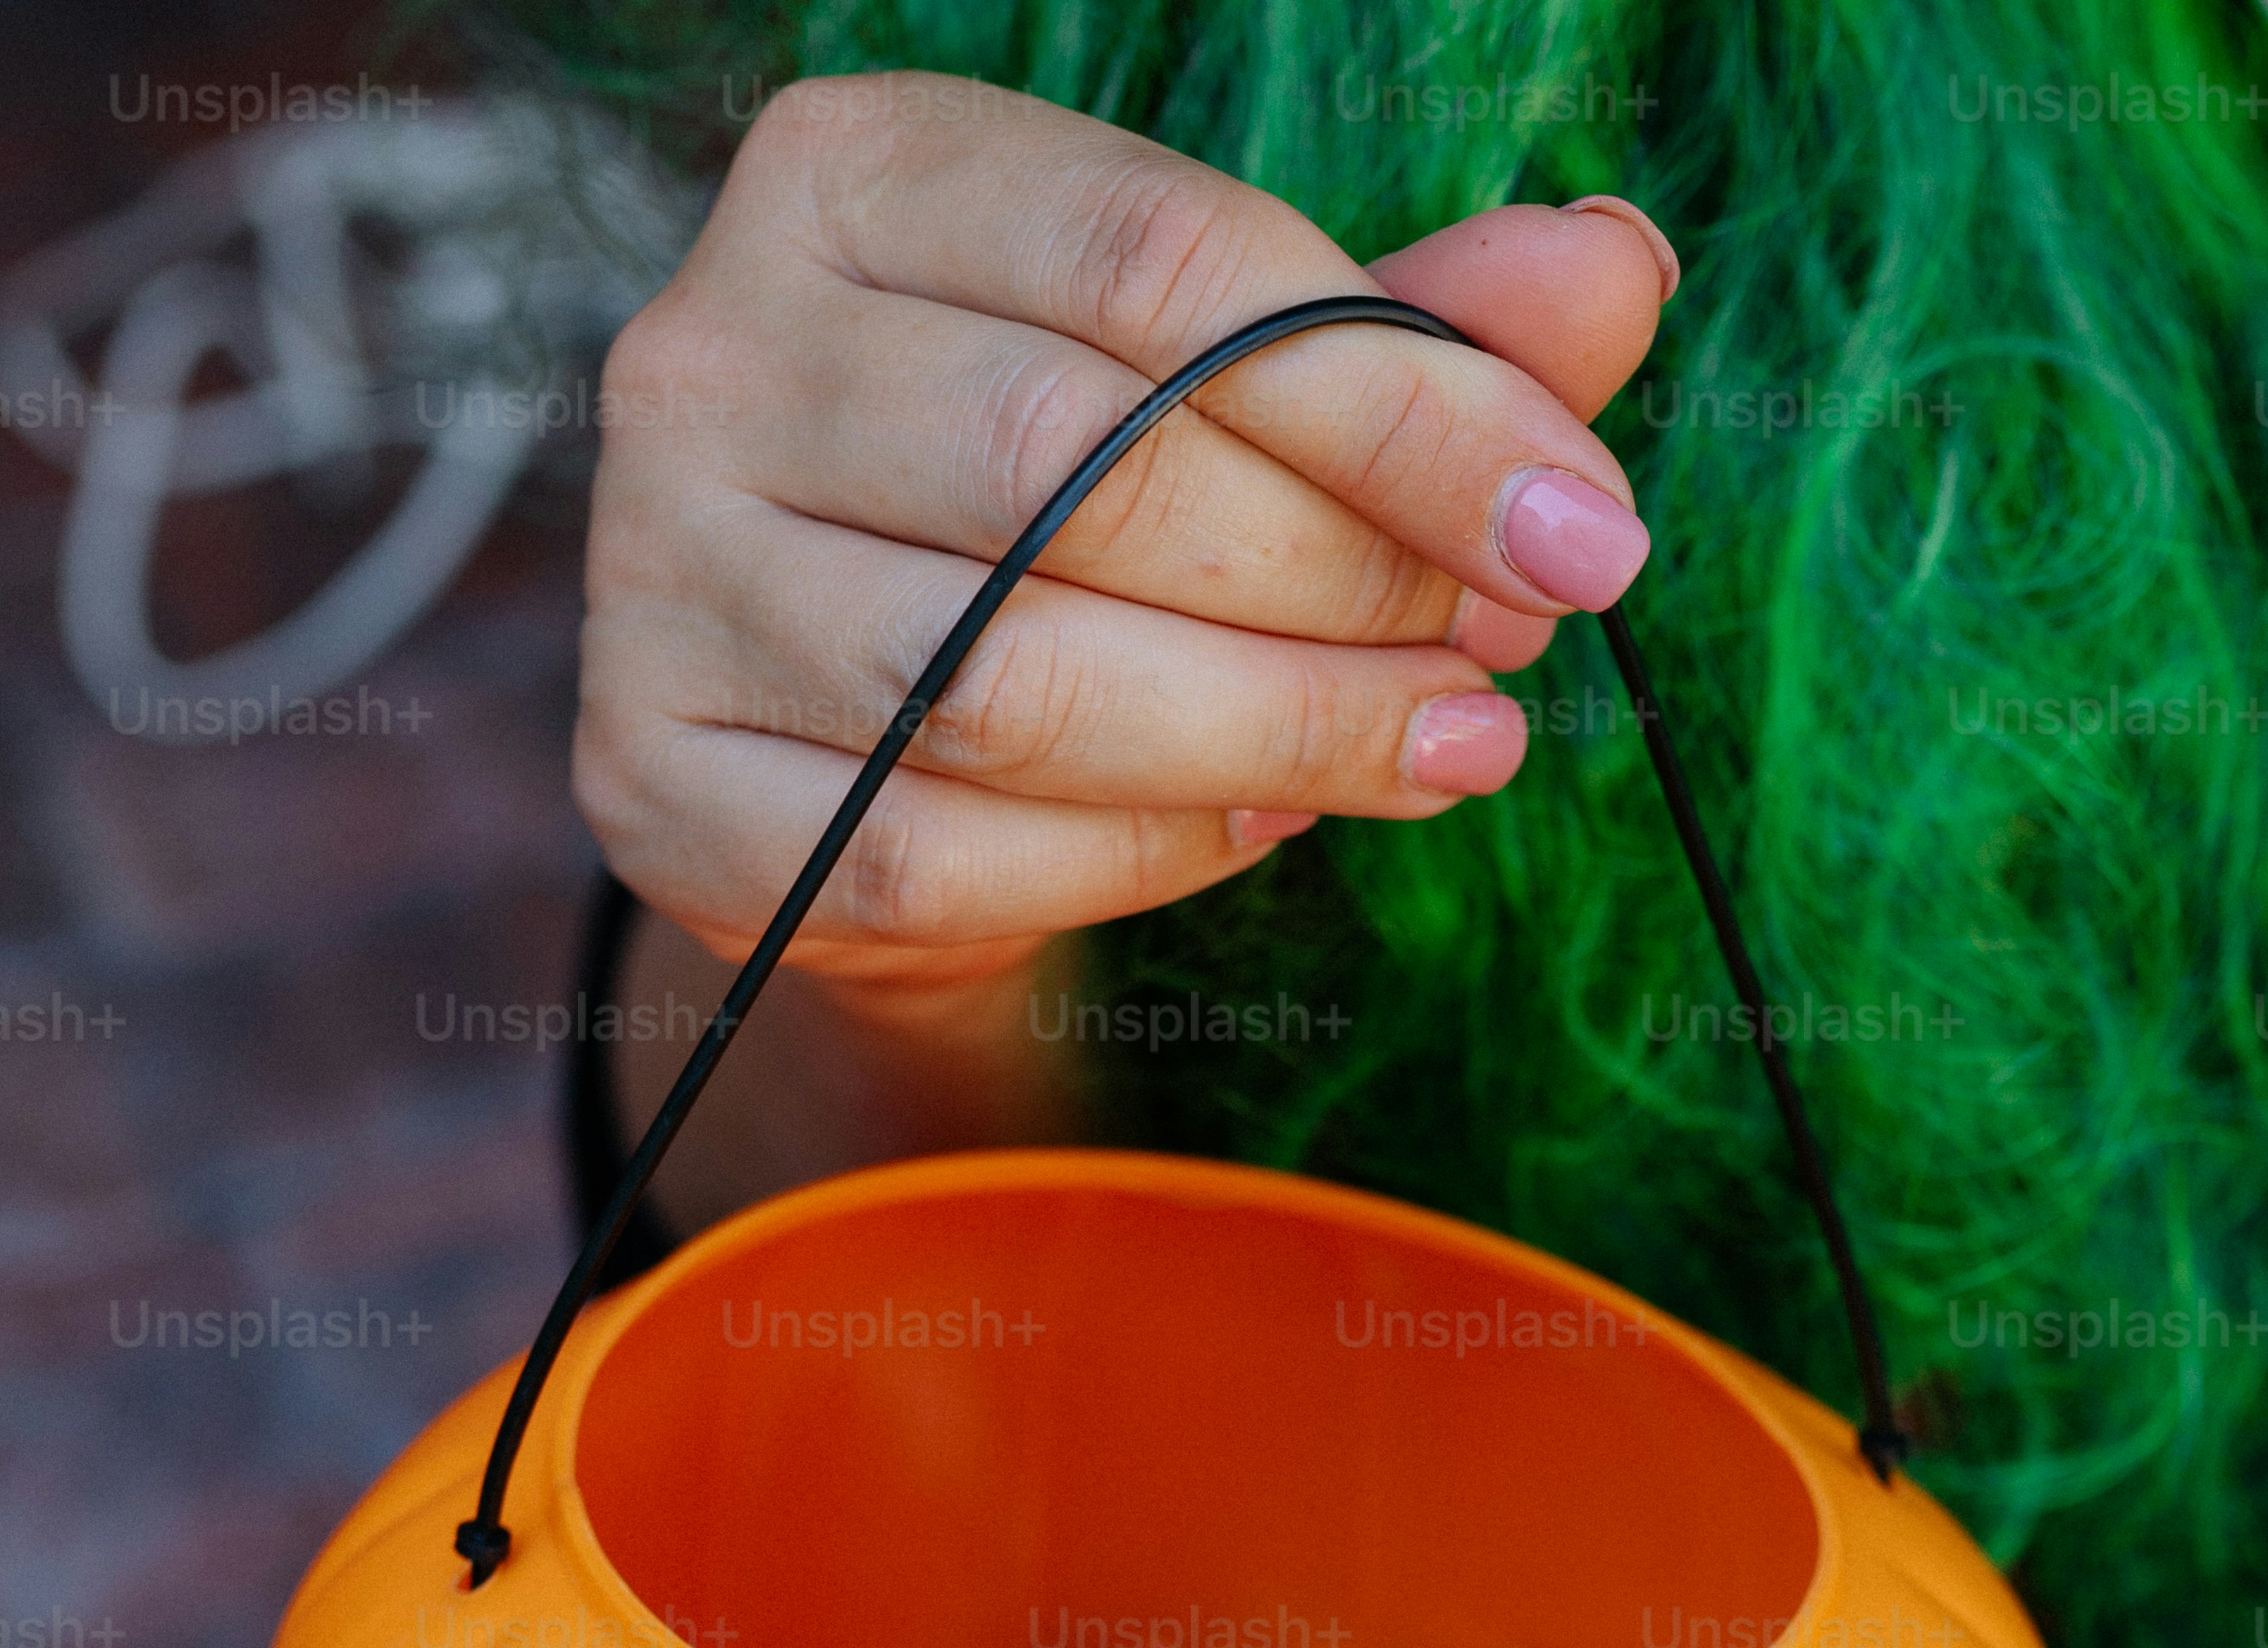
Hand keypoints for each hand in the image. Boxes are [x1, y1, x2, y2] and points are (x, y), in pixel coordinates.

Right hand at [577, 75, 1672, 1011]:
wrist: (852, 733)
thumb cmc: (1064, 516)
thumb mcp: (1233, 386)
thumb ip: (1406, 332)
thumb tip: (1608, 271)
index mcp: (851, 173)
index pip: (1160, 259)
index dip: (1408, 399)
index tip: (1581, 523)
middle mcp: (709, 351)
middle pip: (1083, 466)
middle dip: (1347, 578)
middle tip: (1504, 652)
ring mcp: (659, 579)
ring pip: (1013, 682)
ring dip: (1276, 734)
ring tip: (1438, 745)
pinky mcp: (659, 787)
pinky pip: (941, 851)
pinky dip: (1147, 853)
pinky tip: (1271, 821)